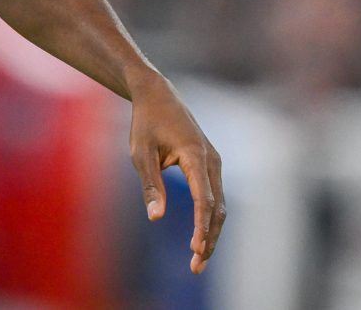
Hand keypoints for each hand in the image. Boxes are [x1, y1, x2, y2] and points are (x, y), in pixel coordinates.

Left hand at [128, 74, 225, 273]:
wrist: (157, 95)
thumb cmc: (145, 123)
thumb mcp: (140, 153)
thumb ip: (150, 185)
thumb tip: (156, 218)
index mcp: (196, 156)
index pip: (204, 199)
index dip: (201, 226)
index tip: (195, 249)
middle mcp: (212, 160)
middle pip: (218, 208)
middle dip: (209, 238)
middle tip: (195, 266)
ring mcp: (215, 163)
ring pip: (219, 205)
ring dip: (212, 232)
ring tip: (197, 258)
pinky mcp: (210, 165)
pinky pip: (215, 197)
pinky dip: (210, 219)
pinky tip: (200, 236)